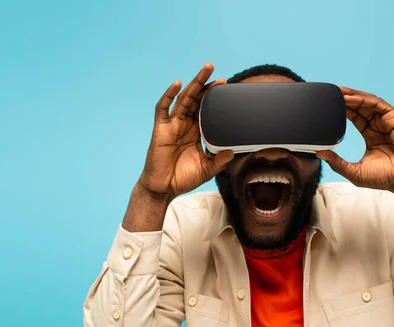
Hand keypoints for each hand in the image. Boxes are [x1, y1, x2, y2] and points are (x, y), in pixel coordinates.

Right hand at [138, 63, 233, 200]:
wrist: (163, 189)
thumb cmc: (182, 178)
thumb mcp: (206, 169)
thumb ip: (219, 161)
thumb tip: (232, 152)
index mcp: (196, 131)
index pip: (206, 109)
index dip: (215, 98)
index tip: (227, 87)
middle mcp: (184, 124)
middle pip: (196, 99)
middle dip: (206, 85)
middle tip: (217, 73)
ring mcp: (172, 125)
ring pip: (183, 98)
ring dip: (194, 84)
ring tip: (205, 71)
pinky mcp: (160, 129)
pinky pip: (162, 108)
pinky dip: (168, 95)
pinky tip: (177, 84)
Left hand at [316, 87, 393, 193]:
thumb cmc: (384, 178)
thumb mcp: (353, 172)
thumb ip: (336, 163)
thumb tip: (319, 154)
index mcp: (371, 136)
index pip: (354, 117)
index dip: (342, 109)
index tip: (328, 104)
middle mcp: (379, 126)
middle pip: (360, 107)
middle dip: (345, 98)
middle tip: (330, 92)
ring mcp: (388, 122)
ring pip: (368, 103)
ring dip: (353, 96)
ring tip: (338, 92)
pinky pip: (378, 105)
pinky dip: (364, 100)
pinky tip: (350, 99)